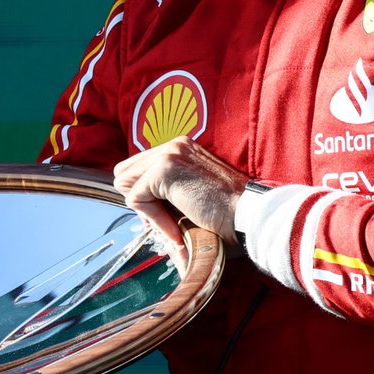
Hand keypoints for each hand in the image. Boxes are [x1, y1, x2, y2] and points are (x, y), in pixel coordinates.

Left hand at [112, 137, 249, 248]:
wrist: (248, 213)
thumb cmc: (227, 210)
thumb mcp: (193, 192)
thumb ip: (168, 190)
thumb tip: (139, 202)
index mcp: (181, 147)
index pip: (139, 167)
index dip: (145, 195)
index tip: (164, 217)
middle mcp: (174, 144)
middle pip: (125, 172)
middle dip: (139, 200)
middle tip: (163, 222)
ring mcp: (168, 154)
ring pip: (126, 184)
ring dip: (146, 210)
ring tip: (172, 225)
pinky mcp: (163, 170)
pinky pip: (137, 199)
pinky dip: (154, 220)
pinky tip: (177, 229)